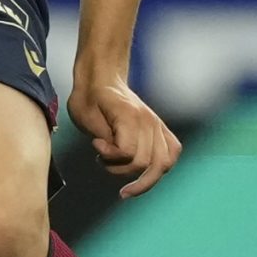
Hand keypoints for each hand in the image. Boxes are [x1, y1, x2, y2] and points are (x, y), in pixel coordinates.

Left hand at [68, 70, 181, 198]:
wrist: (102, 80)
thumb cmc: (89, 98)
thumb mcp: (84, 116)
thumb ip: (103, 139)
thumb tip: (117, 156)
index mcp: (129, 116)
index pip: (127, 152)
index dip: (108, 156)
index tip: (95, 144)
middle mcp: (149, 122)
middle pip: (145, 163)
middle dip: (120, 169)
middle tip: (102, 160)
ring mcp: (158, 126)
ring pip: (163, 164)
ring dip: (141, 176)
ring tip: (121, 171)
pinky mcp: (161, 130)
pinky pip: (171, 154)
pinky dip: (160, 168)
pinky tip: (144, 173)